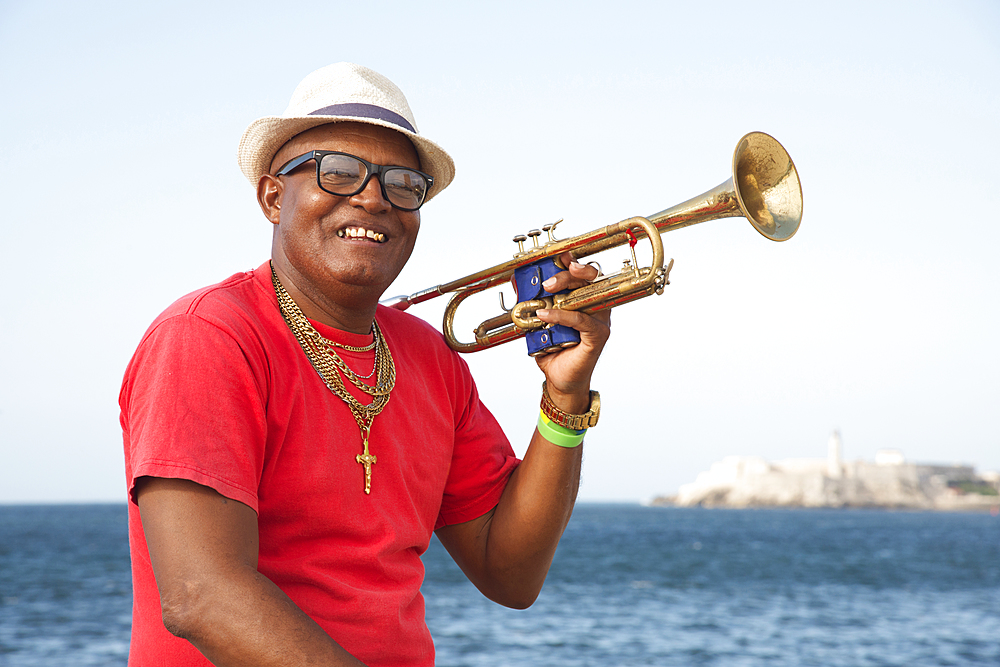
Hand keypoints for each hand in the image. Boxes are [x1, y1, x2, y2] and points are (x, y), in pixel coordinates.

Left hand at [533, 253, 610, 413]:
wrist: (559, 379)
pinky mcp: (598, 335)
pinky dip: (562, 315)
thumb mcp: (539, 321)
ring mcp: (600, 320)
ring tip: (547, 288)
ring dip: (568, 286)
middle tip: (548, 280)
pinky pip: (581, 319)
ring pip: (589, 293)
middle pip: (590, 278)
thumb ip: (533, 303)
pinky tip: (546, 314)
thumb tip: (516, 285)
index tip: (560, 255)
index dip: (573, 261)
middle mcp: (596, 306)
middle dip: (568, 272)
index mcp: (585, 299)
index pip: (584, 274)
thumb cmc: (553, 350)